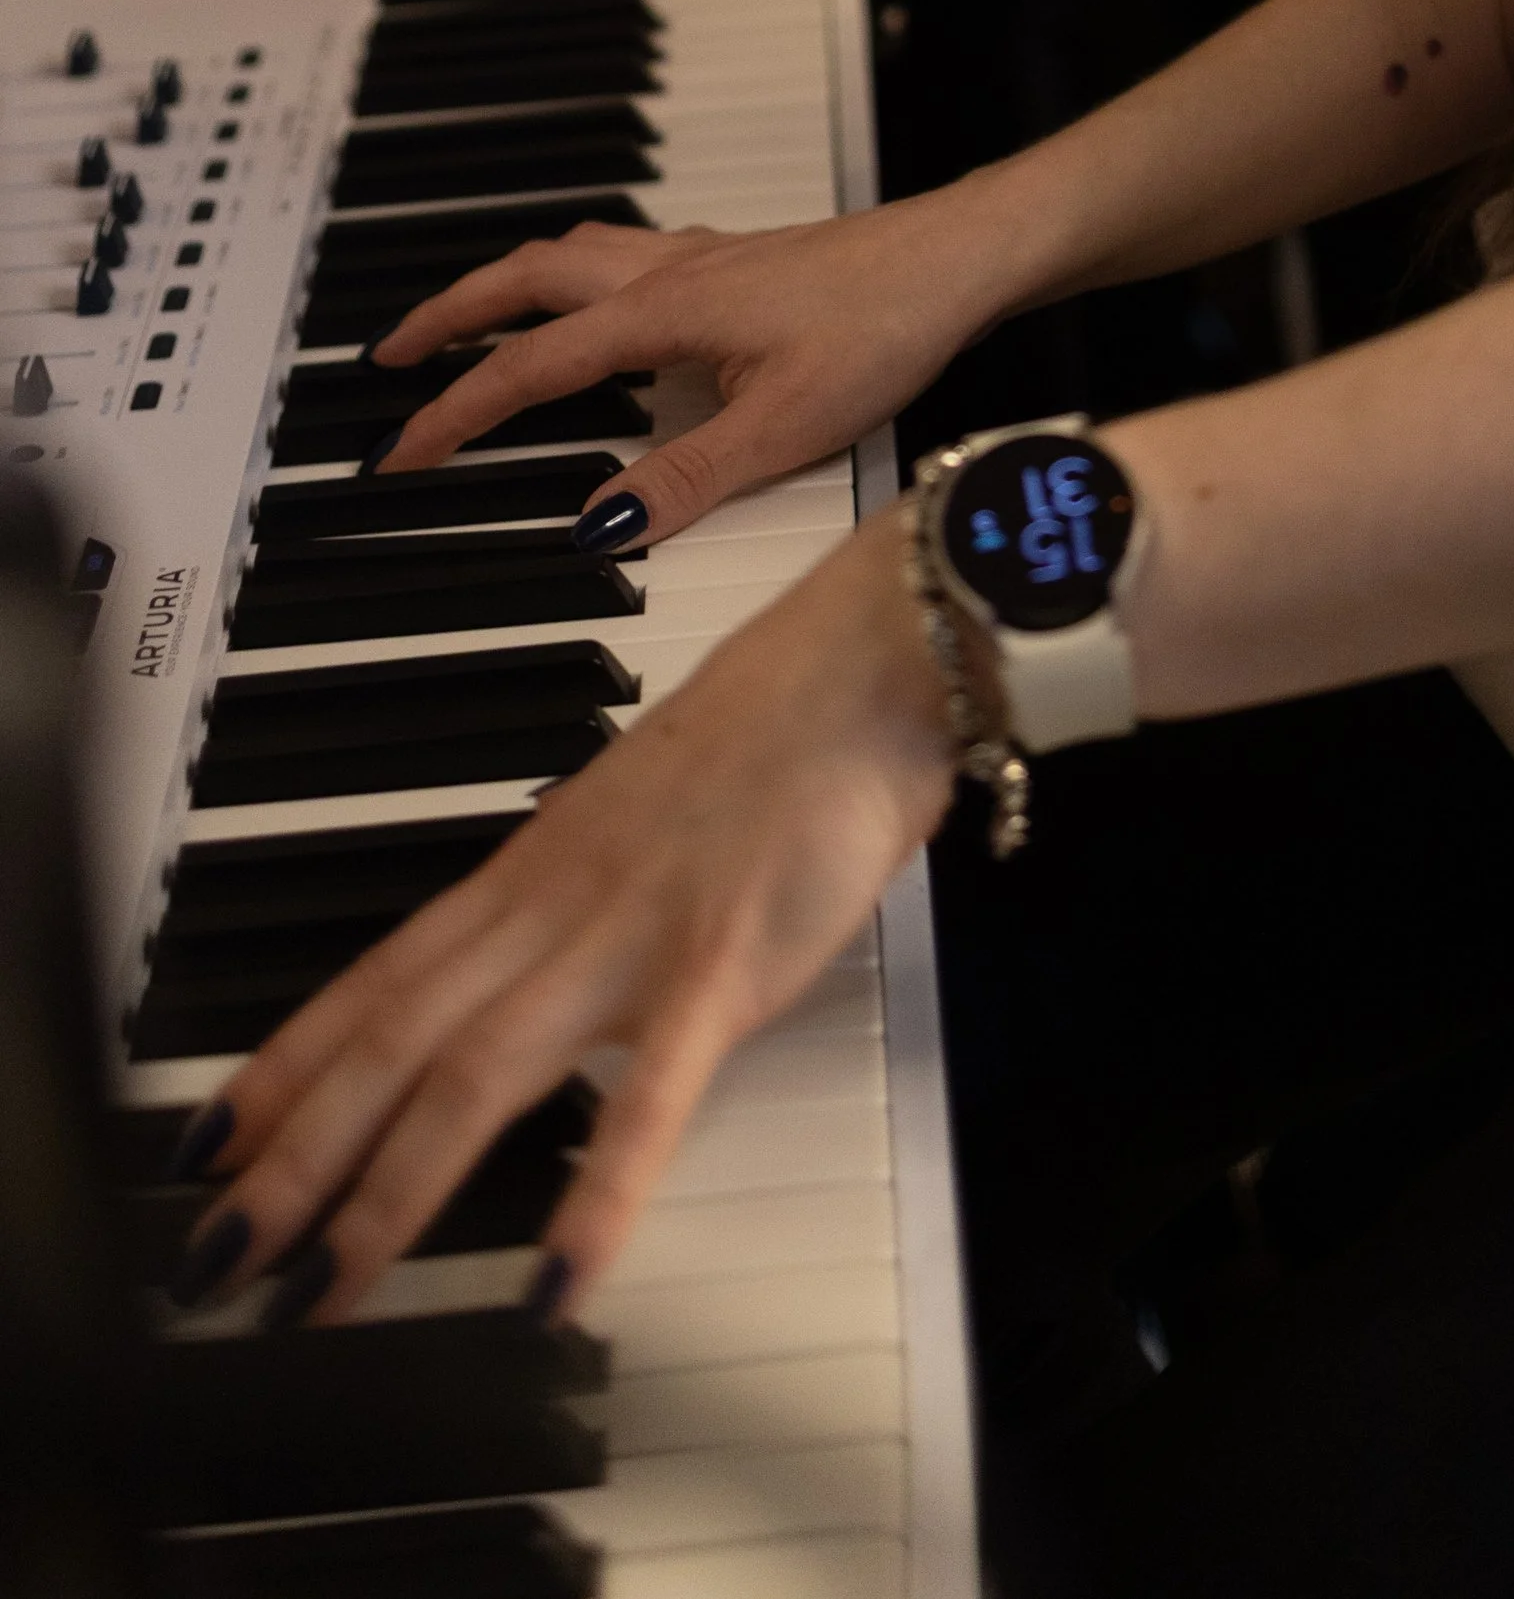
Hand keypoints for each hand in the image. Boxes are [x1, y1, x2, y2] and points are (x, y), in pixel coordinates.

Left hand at [176, 512, 956, 1326]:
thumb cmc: (779, 729)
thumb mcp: (644, 816)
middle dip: (294, 1156)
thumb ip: (584, 898)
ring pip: (476, 1072)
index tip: (207, 1142)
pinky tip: (556, 1286)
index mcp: (534, 865)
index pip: (378, 977)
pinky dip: (597, 1194)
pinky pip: (651, 1098)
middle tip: (213, 1255)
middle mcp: (554, 904)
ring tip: (327, 1292)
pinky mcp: (719, 968)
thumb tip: (543, 966)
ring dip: (390, 1190)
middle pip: (393, 1038)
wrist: (868, 660)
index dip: (284, 1064)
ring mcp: (629, 937)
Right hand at [370, 192, 1002, 541]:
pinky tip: (595, 302)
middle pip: (524, 281)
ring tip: (467, 321)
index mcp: (661, 312)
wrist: (958, 256)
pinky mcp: (735, 260)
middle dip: (449, 316)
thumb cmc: (885, 325)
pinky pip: (621, 255)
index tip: (401, 452)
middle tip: (392, 357)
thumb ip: (687, 478)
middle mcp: (666, 271)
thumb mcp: (786, 424)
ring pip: (569, 255)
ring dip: (505, 286)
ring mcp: (700, 257)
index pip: (529, 369)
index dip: (456, 413)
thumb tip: (596, 525)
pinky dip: (573, 275)